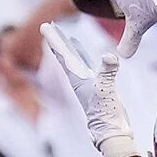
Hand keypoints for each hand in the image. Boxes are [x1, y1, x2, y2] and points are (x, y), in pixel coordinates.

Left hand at [42, 25, 140, 156]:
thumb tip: (110, 56)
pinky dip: (84, 58)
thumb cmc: (105, 111)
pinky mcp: (95, 86)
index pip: (62, 55)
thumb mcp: (107, 88)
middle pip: (64, 56)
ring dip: (70, 48)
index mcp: (76, 78)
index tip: (46, 27)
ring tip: (67, 37)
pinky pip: (86, 67)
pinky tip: (84, 54)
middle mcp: (77, 79)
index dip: (54, 40)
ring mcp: (85, 83)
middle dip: (57, 41)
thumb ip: (108, 71)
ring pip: (75, 61)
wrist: (110, 129)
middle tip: (49, 26)